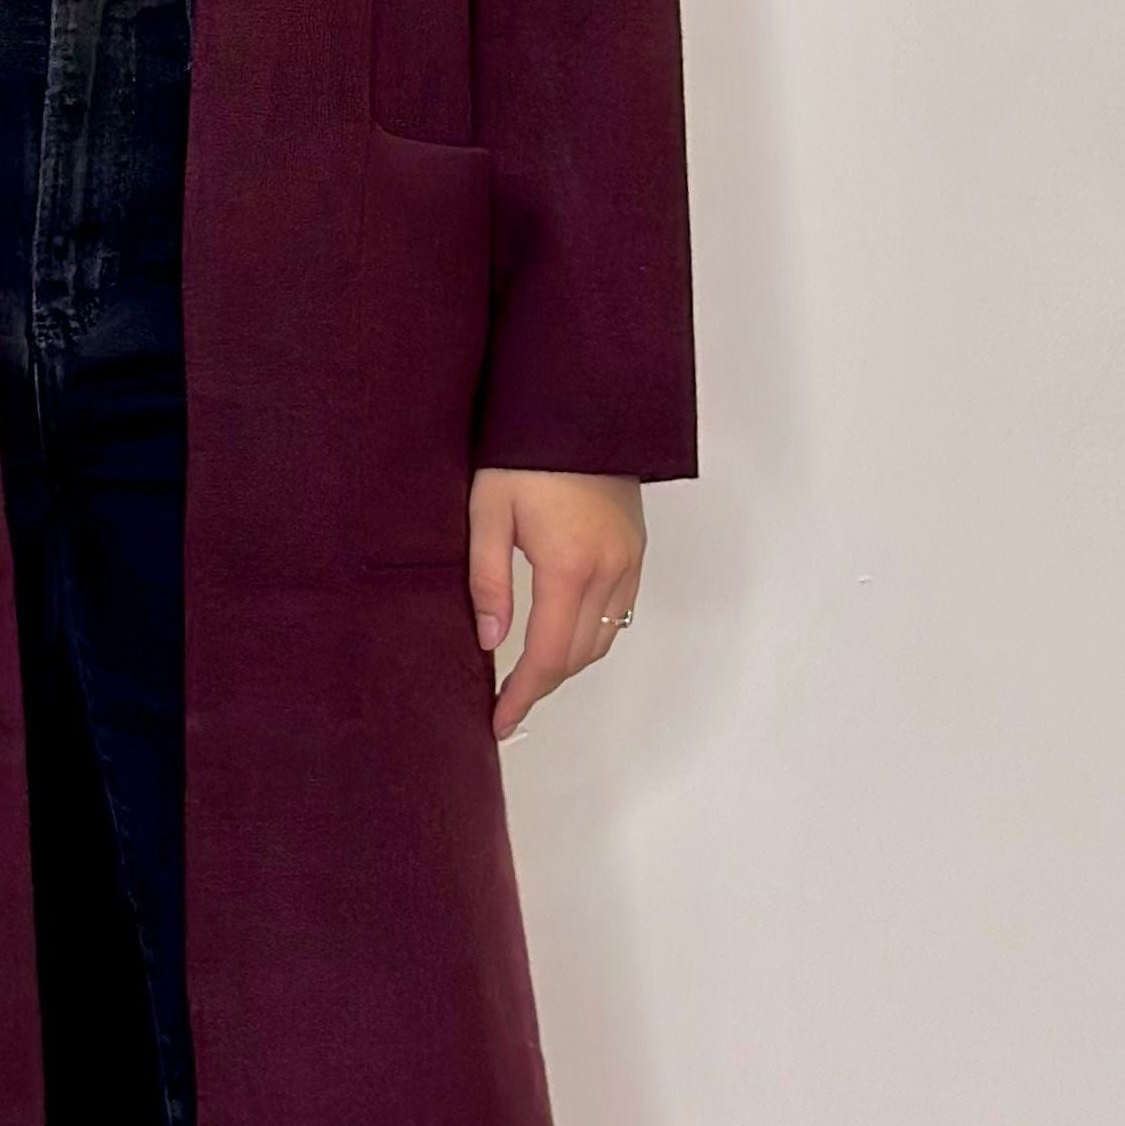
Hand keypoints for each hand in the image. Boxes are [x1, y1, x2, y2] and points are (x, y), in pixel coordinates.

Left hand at [469, 467, 644, 742]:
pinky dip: (591, 634)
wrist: (578, 405)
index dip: (522, 695)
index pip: (547, 655)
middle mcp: (609, 570)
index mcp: (569, 565)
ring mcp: (629, 560)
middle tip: (505, 700)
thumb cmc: (525, 450)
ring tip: (528, 672)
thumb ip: (488, 580)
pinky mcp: (636, 548)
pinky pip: (619, 611)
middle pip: (578, 655)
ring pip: (603, 638)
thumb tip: (490, 641)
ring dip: (568, 662)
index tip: (498, 720)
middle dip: (542, 684)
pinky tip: (562, 632)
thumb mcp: (488, 510)